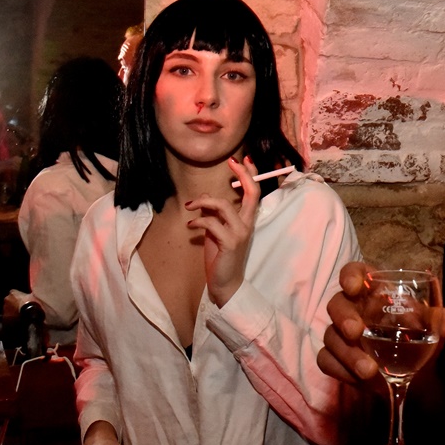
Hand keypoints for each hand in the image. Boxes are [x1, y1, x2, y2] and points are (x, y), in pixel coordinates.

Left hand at [185, 156, 259, 305]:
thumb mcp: (215, 232)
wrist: (225, 284)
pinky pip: (212, 224)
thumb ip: (213, 214)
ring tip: (190, 206)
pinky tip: (190, 225)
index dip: (250, 175)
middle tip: (232, 162)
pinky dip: (199, 221)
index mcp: (246, 221)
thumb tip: (205, 196)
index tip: (243, 160)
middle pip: (252, 193)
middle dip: (244, 175)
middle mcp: (247, 225)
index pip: (254, 193)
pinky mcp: (229, 244)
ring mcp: (240, 234)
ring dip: (204, 202)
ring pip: (225, 206)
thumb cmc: (220, 258)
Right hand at [318, 261, 444, 384]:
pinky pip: (327, 361)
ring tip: (369, 371)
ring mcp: (341, 335)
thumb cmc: (417, 335)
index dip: (350, 275)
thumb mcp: (431, 327)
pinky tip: (359, 379)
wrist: (414, 373)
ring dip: (347, 354)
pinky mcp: (336, 359)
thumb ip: (441, 322)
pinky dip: (341, 370)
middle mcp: (353, 309)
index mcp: (373, 291)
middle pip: (336, 304)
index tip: (353, 286)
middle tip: (356, 332)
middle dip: (344, 318)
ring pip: (330, 337)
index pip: (355, 272)